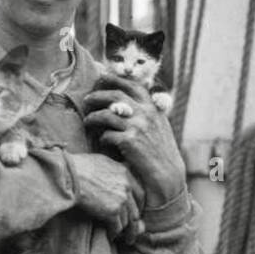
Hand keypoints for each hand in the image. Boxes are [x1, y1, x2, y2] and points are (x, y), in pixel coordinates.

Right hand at [67, 151, 145, 240]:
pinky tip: (110, 237)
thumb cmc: (77, 167)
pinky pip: (117, 227)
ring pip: (127, 221)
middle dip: (135, 223)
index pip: (139, 193)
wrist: (68, 175)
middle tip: (133, 232)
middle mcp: (126, 186)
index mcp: (124, 173)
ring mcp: (121, 199)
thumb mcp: (100, 162)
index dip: (138, 206)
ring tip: (123, 239)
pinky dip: (114, 234)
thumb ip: (111, 171)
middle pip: (135, 210)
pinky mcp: (113, 211)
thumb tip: (111, 177)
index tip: (134, 214)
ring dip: (124, 231)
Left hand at [83, 76, 185, 205]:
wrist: (168, 175)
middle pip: (115, 96)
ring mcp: (137, 127)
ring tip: (87, 121)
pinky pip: (107, 135)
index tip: (101, 78)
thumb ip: (147, 114)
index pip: (132, 86)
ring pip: (107, 114)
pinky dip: (102, 138)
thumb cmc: (162, 153)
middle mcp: (145, 114)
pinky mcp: (129, 142)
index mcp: (153, 108)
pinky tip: (102, 142)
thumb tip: (128, 104)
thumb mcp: (159, 127)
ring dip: (93, 117)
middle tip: (86, 100)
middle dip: (97, 96)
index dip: (115, 80)